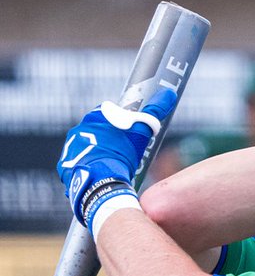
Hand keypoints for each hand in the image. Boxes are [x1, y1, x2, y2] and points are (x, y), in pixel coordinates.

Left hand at [57, 89, 176, 226]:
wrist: (101, 182)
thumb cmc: (122, 154)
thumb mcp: (143, 132)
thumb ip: (155, 111)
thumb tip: (170, 93)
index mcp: (94, 117)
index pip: (107, 113)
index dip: (120, 122)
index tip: (129, 134)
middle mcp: (78, 130)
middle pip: (96, 131)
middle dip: (108, 139)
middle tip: (123, 153)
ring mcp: (70, 149)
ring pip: (86, 148)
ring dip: (97, 154)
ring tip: (112, 168)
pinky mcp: (65, 167)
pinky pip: (78, 165)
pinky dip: (88, 169)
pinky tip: (100, 177)